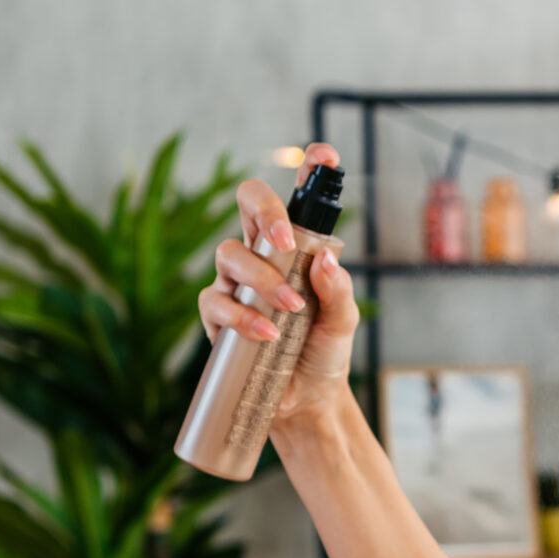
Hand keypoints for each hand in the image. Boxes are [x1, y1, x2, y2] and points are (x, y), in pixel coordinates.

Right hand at [200, 144, 358, 430]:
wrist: (307, 401)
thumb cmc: (324, 352)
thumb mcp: (343, 321)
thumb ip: (338, 290)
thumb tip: (326, 259)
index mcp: (297, 249)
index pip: (297, 200)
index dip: (309, 170)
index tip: (325, 157)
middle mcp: (262, 256)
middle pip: (248, 205)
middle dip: (265, 211)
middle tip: (288, 242)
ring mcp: (236, 283)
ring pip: (229, 253)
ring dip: (261, 279)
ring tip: (289, 310)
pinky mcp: (218, 316)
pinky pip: (215, 301)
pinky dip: (242, 316)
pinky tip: (266, 333)